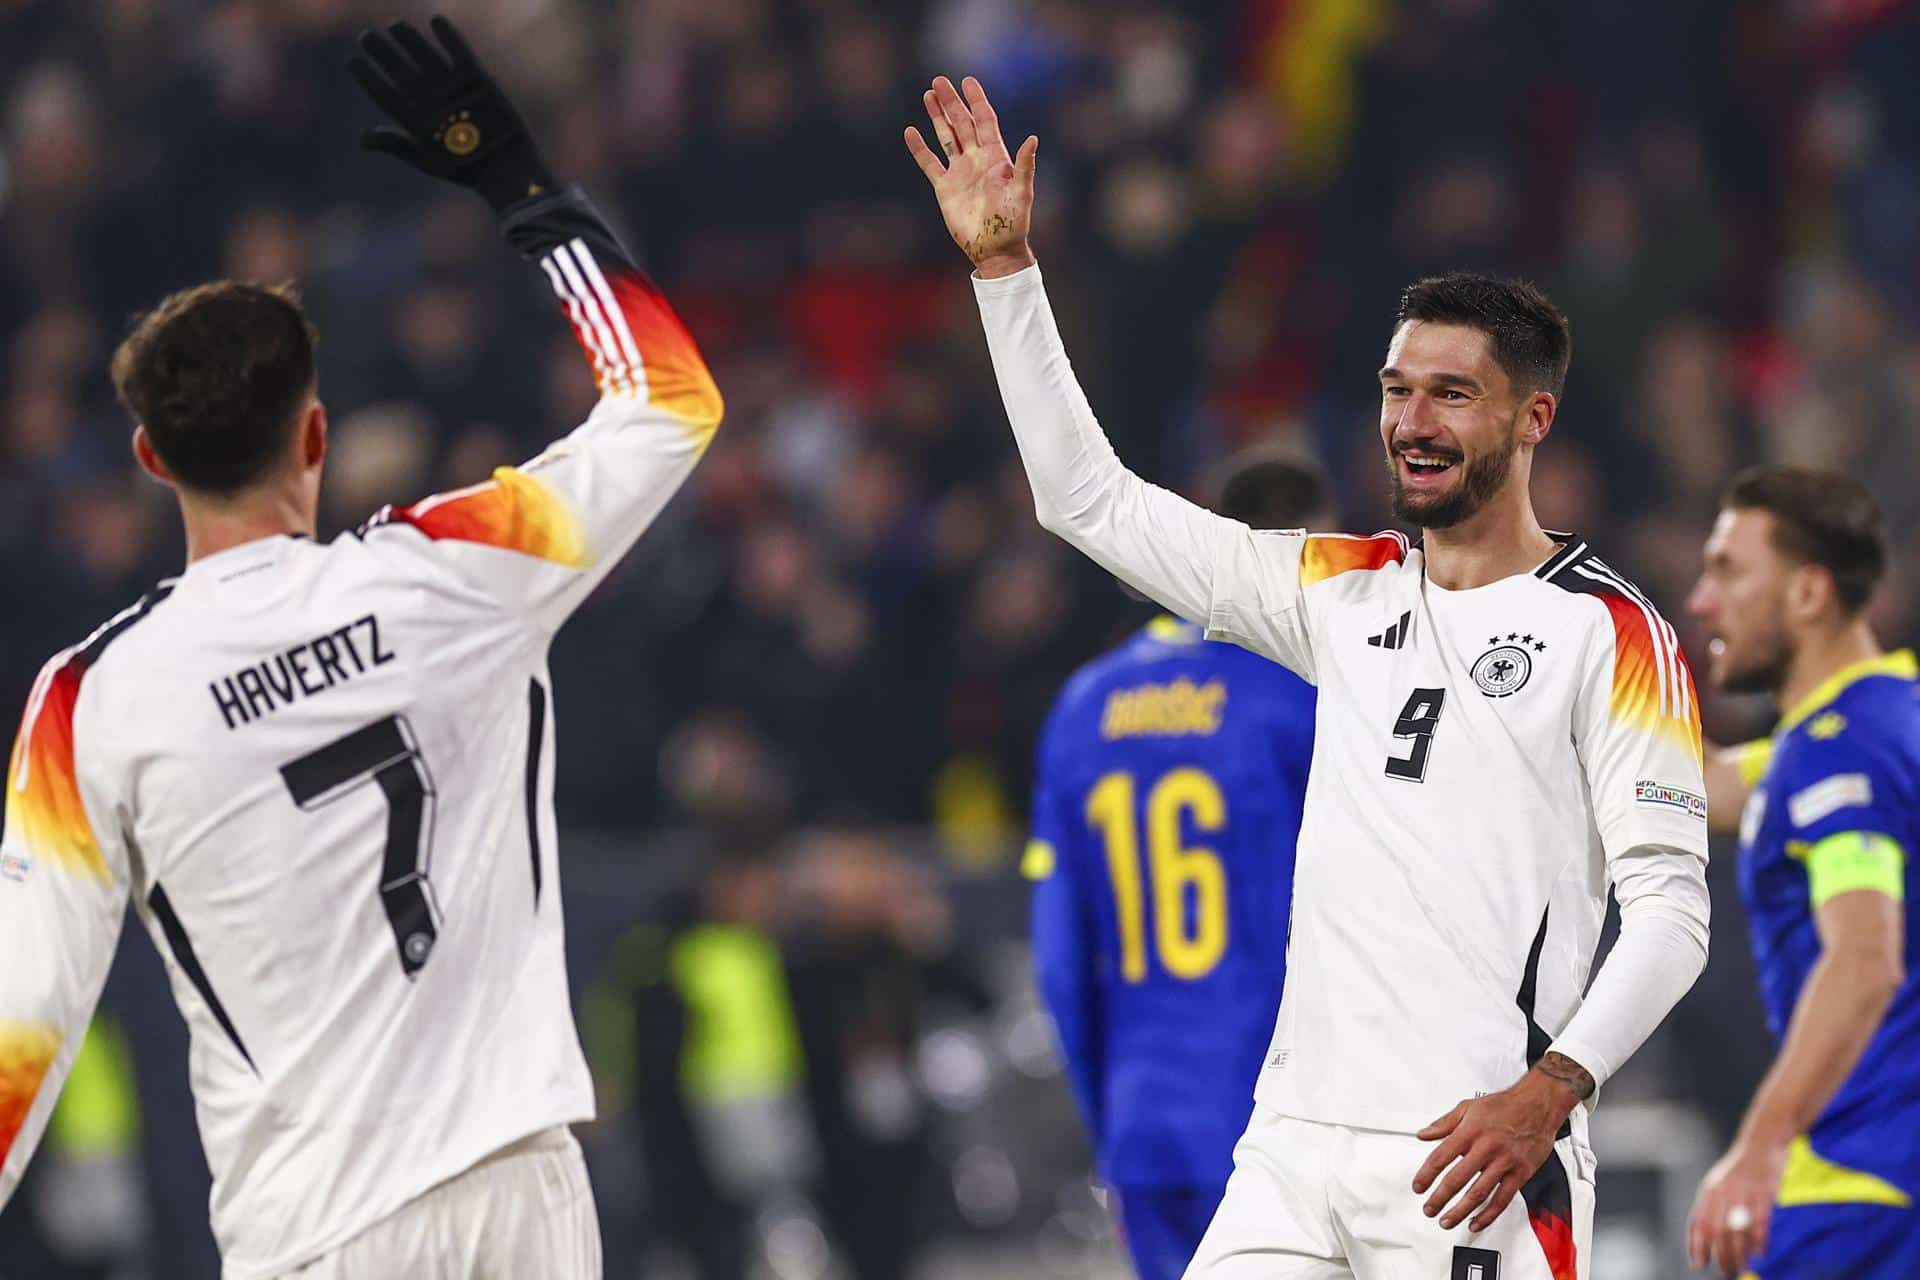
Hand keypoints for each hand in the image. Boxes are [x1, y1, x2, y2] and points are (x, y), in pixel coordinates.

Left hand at [348, 15, 554, 210]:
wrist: (504, 169)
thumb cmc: (464, 170)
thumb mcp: (425, 158)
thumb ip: (396, 143)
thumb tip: (363, 139)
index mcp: (413, 117)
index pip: (384, 92)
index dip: (367, 77)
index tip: (353, 62)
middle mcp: (430, 98)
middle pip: (400, 70)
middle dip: (383, 53)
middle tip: (366, 38)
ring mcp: (452, 86)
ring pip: (426, 56)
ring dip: (410, 41)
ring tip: (395, 26)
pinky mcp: (477, 79)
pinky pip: (460, 53)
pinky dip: (450, 37)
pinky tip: (436, 20)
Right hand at [904, 76, 1037, 277]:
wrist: (995, 249)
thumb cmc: (1014, 223)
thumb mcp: (1022, 193)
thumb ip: (1026, 166)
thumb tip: (1032, 139)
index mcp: (997, 156)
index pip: (985, 121)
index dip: (976, 101)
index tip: (967, 81)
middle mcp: (977, 159)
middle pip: (962, 123)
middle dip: (952, 102)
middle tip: (939, 81)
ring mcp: (960, 172)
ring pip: (946, 137)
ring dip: (937, 117)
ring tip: (927, 95)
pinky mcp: (945, 188)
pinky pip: (930, 163)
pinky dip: (920, 149)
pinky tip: (911, 133)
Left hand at [1412, 1065, 1581, 1231]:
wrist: (1538, 1104)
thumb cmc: (1504, 1105)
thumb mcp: (1468, 1107)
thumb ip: (1443, 1123)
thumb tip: (1423, 1135)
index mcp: (1470, 1131)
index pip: (1441, 1157)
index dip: (1426, 1175)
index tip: (1418, 1186)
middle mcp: (1486, 1147)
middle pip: (1457, 1179)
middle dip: (1440, 1198)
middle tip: (1429, 1209)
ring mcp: (1505, 1162)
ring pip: (1479, 1193)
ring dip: (1460, 1211)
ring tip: (1446, 1221)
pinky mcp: (1521, 1173)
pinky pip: (1502, 1199)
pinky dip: (1488, 1214)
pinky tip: (1476, 1222)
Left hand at [1686, 1133, 1789, 1274]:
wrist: (1761, 1142)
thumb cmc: (1739, 1170)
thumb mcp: (1719, 1184)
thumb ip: (1712, 1208)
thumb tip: (1706, 1238)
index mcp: (1709, 1191)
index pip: (1698, 1223)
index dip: (1696, 1245)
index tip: (1698, 1264)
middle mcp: (1723, 1192)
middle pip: (1718, 1231)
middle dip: (1720, 1255)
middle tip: (1725, 1271)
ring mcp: (1744, 1192)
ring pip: (1738, 1231)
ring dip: (1739, 1253)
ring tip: (1741, 1266)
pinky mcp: (1765, 1192)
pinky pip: (1760, 1222)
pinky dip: (1759, 1241)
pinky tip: (1760, 1252)